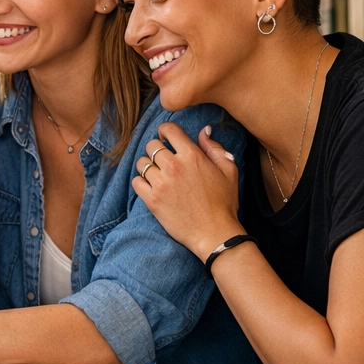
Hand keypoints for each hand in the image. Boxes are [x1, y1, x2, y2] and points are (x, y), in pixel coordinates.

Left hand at [132, 122, 243, 260]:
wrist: (214, 233)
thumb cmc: (224, 203)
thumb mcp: (228, 171)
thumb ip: (214, 148)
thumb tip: (203, 131)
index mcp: (192, 156)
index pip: (169, 129)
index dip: (165, 131)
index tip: (165, 138)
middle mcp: (174, 166)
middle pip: (151, 145)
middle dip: (156, 150)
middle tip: (162, 160)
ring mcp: (161, 183)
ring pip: (141, 163)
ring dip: (147, 167)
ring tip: (157, 175)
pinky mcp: (152, 199)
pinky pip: (136, 182)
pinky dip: (140, 183)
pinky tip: (150, 188)